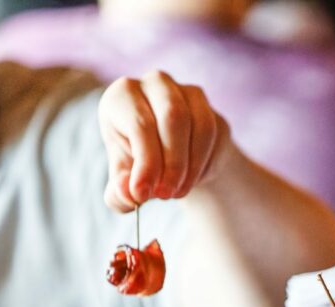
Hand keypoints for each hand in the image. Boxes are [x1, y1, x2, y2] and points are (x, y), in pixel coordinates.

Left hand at [98, 71, 230, 210]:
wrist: (170, 163)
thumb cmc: (138, 167)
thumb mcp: (123, 185)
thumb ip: (119, 193)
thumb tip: (128, 192)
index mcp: (122, 95)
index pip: (140, 124)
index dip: (145, 163)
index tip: (143, 195)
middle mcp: (155, 83)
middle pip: (173, 117)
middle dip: (172, 164)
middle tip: (165, 195)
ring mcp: (187, 92)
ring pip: (200, 127)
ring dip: (191, 167)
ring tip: (178, 192)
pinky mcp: (211, 109)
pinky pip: (216, 136)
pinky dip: (205, 164)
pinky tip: (192, 180)